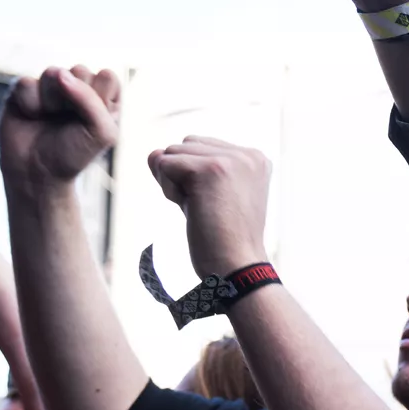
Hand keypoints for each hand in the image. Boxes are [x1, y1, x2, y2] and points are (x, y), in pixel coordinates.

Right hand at [0, 67, 120, 191]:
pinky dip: (29, 103)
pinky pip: (27, 83)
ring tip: (50, 118)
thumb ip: (91, 100)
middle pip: (80, 70)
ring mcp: (51, 87)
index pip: (107, 76)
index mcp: (104, 97)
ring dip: (52, 101)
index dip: (99, 97)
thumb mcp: (101, 133)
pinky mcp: (25, 90)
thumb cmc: (75, 154)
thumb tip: (60, 73)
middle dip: (76, 98)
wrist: (37, 172)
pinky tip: (31, 116)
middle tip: (69, 121)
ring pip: (53, 73)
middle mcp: (78, 88)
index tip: (94, 120)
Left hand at [145, 138, 271, 276]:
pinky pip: (164, 164)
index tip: (218, 203)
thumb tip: (153, 153)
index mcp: (254, 158)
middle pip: (185, 145)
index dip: (196, 176)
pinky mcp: (210, 168)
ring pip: (172, 153)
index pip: (201, 146)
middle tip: (207, 206)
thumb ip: (186, 166)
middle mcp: (247, 154)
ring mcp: (231, 159)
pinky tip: (192, 207)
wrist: (236, 264)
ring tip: (201, 207)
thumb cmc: (223, 237)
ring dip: (174, 183)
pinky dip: (169, 190)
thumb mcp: (210, 193)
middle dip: (183, 175)